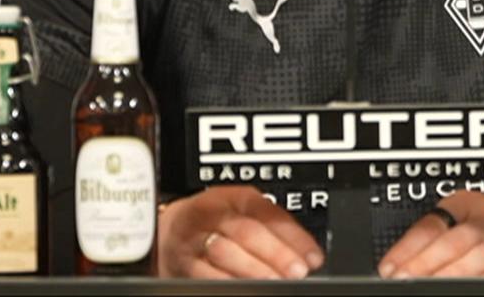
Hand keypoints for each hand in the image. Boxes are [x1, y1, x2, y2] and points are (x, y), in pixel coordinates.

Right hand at [156, 185, 324, 279]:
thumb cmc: (215, 223)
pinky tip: (243, 288)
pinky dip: (225, 282)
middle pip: (246, 231)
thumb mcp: (242, 215)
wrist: (170, 232)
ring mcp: (195, 238)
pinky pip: (204, 273)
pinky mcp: (183, 263)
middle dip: (275, 253)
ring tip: (273, 282)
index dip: (293, 236)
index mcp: (234, 196)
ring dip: (252, 269)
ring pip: (224, 252)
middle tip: (296, 271)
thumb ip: (273, 230)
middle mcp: (213, 213)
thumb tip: (309, 256)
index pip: (267, 212)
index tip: (313, 257)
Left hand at [377, 191, 483, 277]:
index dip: (409, 247)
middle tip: (405, 279)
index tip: (389, 267)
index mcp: (466, 204)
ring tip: (431, 286)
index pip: (432, 224)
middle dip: (427, 264)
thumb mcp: (464, 215)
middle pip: (456, 241)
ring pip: (480, 258)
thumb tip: (396, 262)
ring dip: (454, 275)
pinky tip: (471, 288)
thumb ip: (432, 234)